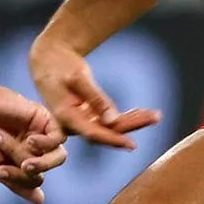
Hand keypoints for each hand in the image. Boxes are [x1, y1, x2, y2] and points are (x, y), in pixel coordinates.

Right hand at [0, 75, 68, 203]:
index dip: (21, 181)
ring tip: (26, 155)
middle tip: (22, 165)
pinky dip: (47, 144)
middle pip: (47, 168)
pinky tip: (30, 140)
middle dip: (34, 171)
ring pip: (57, 156)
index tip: (0, 170)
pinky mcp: (44, 118)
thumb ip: (16, 183)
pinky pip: (59, 137)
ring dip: (42, 161)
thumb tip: (41, 201)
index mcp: (20, 161)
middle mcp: (33, 148)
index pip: (34, 180)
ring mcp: (40, 133)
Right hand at [28, 37, 160, 148]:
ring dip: (132, 120)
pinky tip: (141, 113)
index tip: (132, 144)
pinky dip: (124, 116)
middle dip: (132, 125)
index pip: (93, 133)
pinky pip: (107, 119)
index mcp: (66, 117)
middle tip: (156, 117)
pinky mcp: (86, 115)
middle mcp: (73, 123)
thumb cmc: (59, 65)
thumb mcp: (78, 77)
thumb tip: (113, 120)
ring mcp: (80, 120)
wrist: (47, 59)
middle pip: (106, 130)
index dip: (113, 139)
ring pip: (109, 125)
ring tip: (155, 115)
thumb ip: (95, 98)